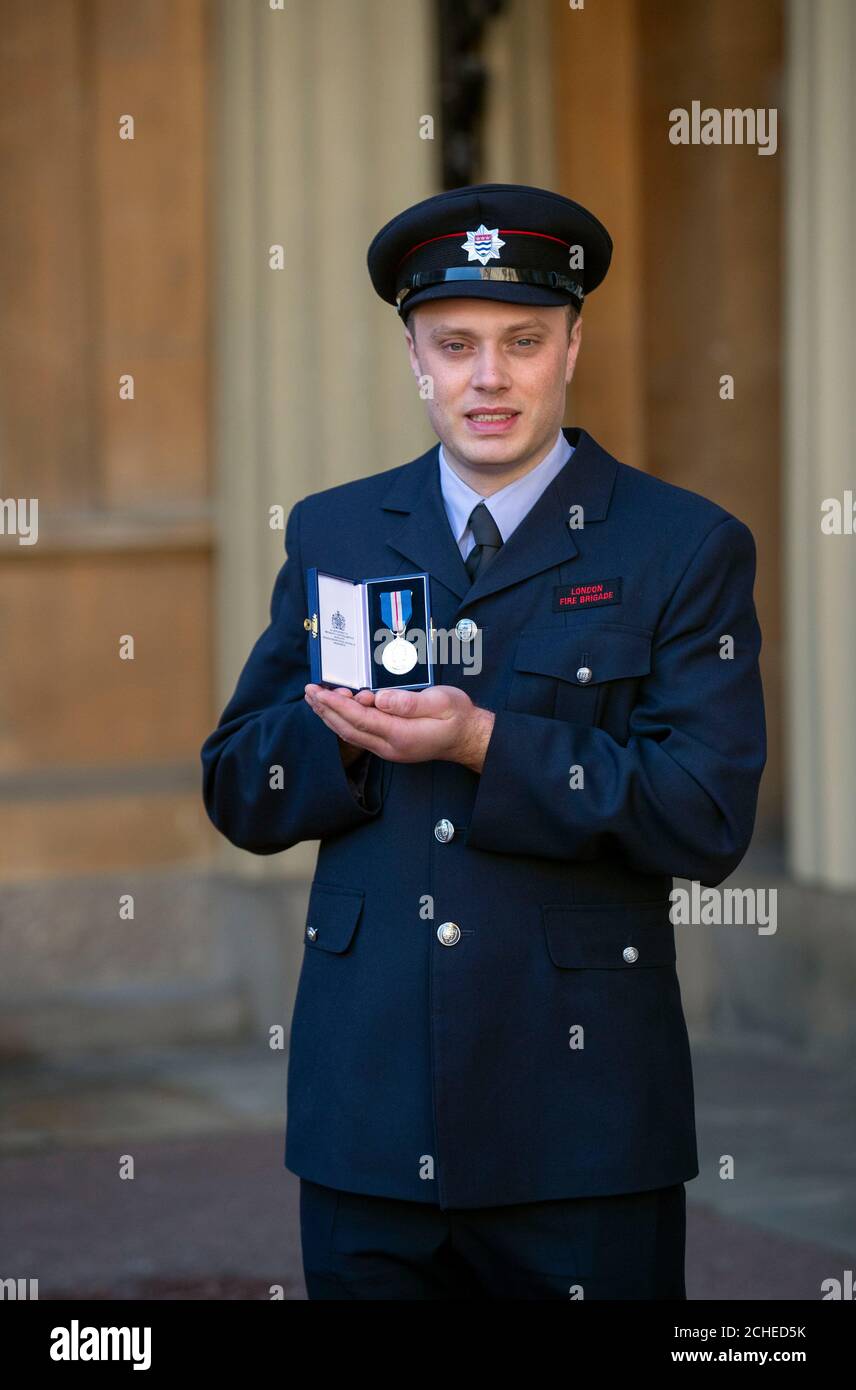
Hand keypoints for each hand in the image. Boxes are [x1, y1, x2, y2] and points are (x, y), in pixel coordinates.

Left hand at [304, 683, 495, 772]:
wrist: (468, 738)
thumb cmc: (456, 716)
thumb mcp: (440, 701)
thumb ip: (409, 702)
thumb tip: (380, 699)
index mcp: (400, 734)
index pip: (360, 718)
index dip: (337, 705)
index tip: (320, 691)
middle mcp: (389, 746)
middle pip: (348, 728)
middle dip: (326, 710)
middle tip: (309, 691)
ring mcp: (387, 749)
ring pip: (350, 734)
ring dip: (330, 716)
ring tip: (315, 699)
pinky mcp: (388, 746)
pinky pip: (359, 734)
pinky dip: (343, 721)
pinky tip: (335, 710)